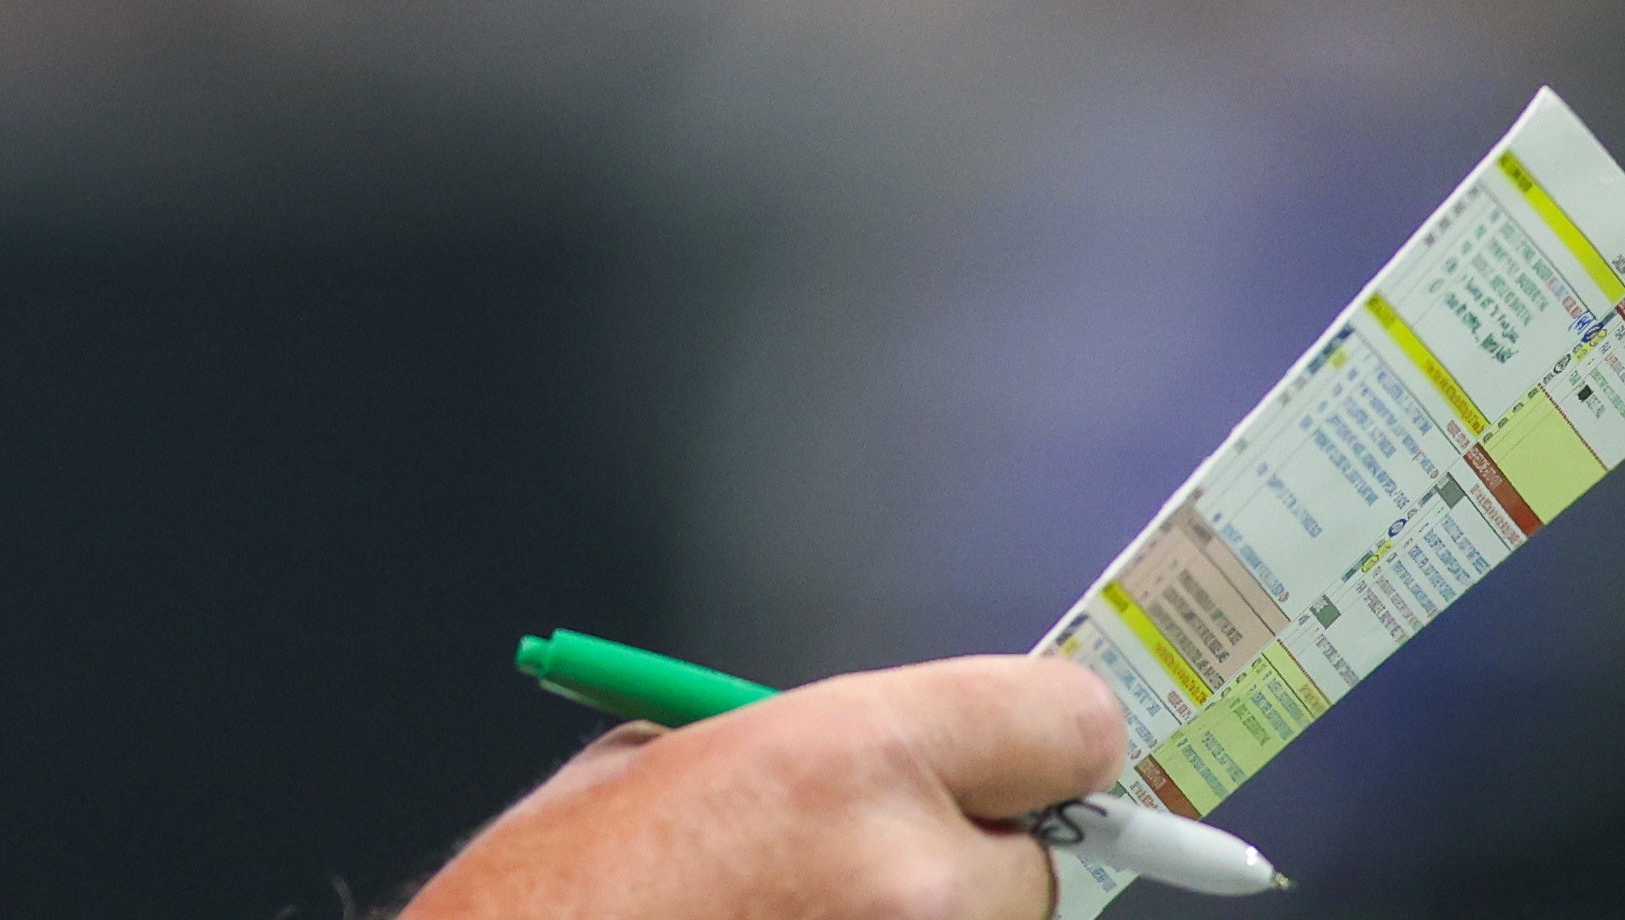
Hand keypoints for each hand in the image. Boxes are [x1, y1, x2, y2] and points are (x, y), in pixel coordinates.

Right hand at [399, 655, 1127, 919]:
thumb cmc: (554, 901)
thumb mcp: (664, 763)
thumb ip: (813, 752)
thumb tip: (904, 768)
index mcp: (853, 762)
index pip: (1070, 723)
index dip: (1034, 741)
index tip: (1017, 762)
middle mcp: (913, 880)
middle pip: (1033, 862)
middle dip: (962, 866)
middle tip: (864, 879)